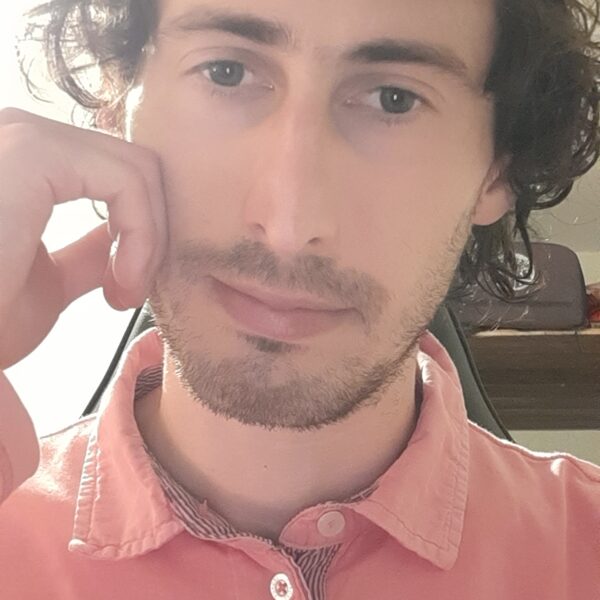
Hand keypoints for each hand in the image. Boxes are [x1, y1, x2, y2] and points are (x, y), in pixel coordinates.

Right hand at [0, 107, 167, 368]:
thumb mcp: (45, 285)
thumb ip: (87, 252)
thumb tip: (118, 234)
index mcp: (14, 165)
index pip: (112, 172)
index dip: (140, 228)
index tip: (126, 288)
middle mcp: (11, 136)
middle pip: (131, 164)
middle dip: (152, 231)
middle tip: (130, 292)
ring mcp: (15, 136)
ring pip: (137, 167)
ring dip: (149, 237)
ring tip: (123, 292)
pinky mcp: (28, 154)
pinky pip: (128, 178)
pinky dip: (144, 232)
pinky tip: (123, 281)